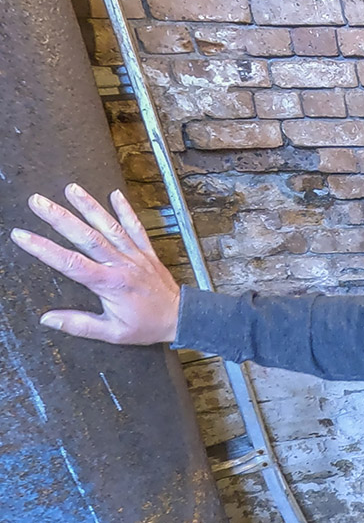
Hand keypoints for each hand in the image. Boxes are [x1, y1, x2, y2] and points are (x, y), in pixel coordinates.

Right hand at [11, 183, 180, 344]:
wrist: (181, 318)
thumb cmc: (147, 326)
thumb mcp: (112, 333)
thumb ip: (80, 325)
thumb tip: (48, 319)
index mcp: (109, 284)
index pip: (70, 263)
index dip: (44, 249)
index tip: (22, 236)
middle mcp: (121, 264)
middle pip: (86, 237)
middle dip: (60, 218)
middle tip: (37, 202)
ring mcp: (135, 255)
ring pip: (110, 227)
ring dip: (90, 206)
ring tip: (71, 189)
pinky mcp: (147, 252)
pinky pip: (136, 228)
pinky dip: (126, 211)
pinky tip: (115, 194)